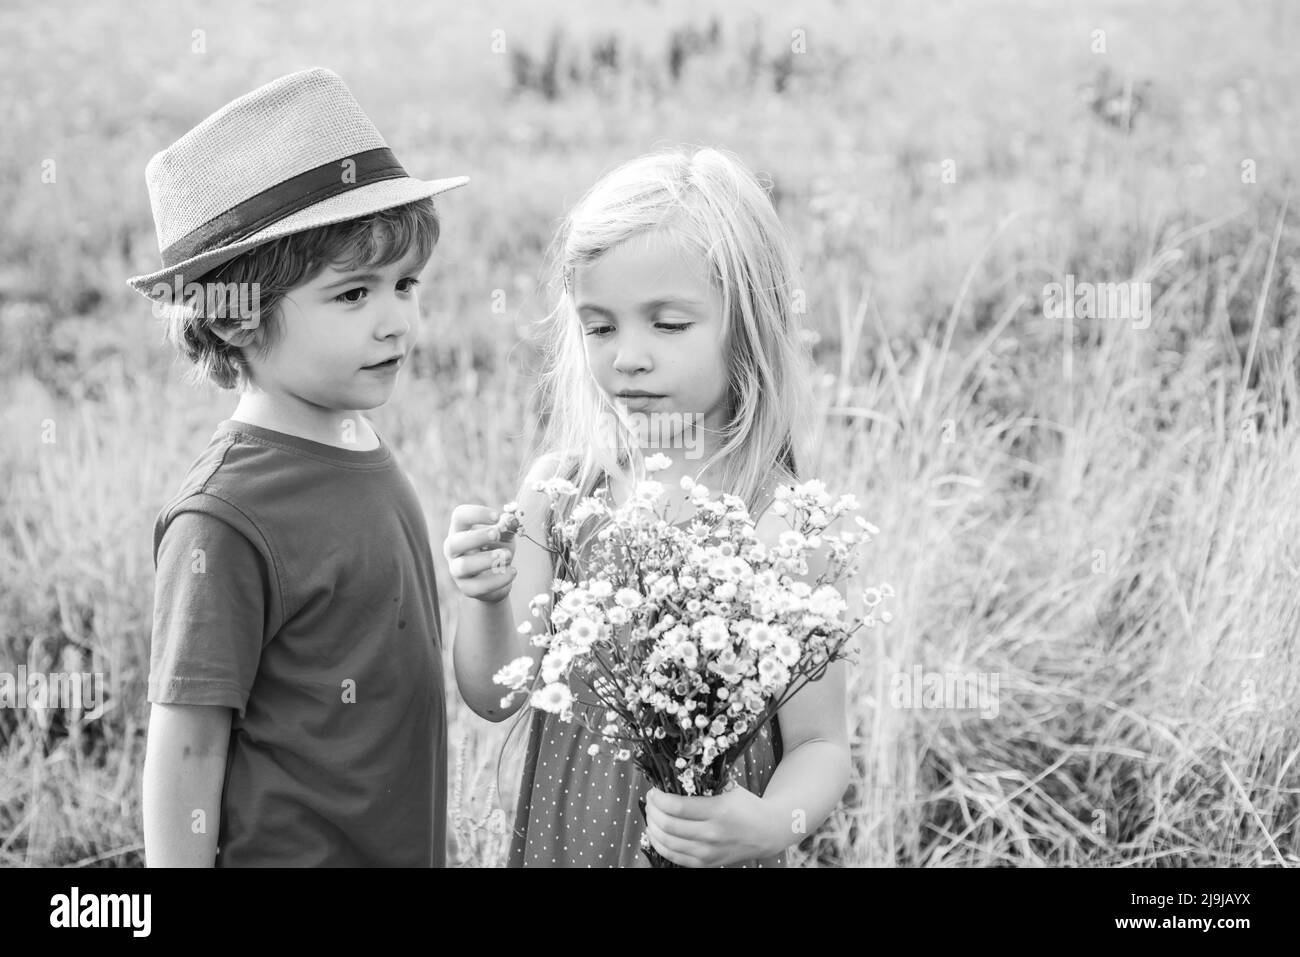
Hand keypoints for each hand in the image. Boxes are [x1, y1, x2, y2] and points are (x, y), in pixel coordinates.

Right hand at [443, 504, 517, 603]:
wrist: (499, 576)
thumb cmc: (498, 548)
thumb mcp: (504, 535)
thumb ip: (507, 528)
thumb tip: (510, 521)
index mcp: (460, 530)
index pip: (459, 516)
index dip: (476, 514)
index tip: (497, 517)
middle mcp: (453, 550)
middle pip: (454, 542)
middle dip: (476, 537)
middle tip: (496, 534)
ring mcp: (457, 570)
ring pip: (464, 566)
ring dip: (487, 560)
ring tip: (507, 555)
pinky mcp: (466, 588)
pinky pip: (478, 586)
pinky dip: (497, 580)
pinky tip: (512, 572)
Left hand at [643, 782, 780, 866]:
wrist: (766, 832)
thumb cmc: (746, 806)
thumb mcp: (729, 787)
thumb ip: (704, 781)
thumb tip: (673, 773)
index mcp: (718, 810)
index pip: (677, 807)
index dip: (658, 798)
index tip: (654, 790)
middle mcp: (712, 834)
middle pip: (669, 825)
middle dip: (652, 811)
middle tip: (650, 801)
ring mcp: (708, 852)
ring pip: (668, 843)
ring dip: (652, 827)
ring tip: (651, 815)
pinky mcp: (706, 864)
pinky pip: (674, 857)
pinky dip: (659, 844)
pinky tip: (655, 833)